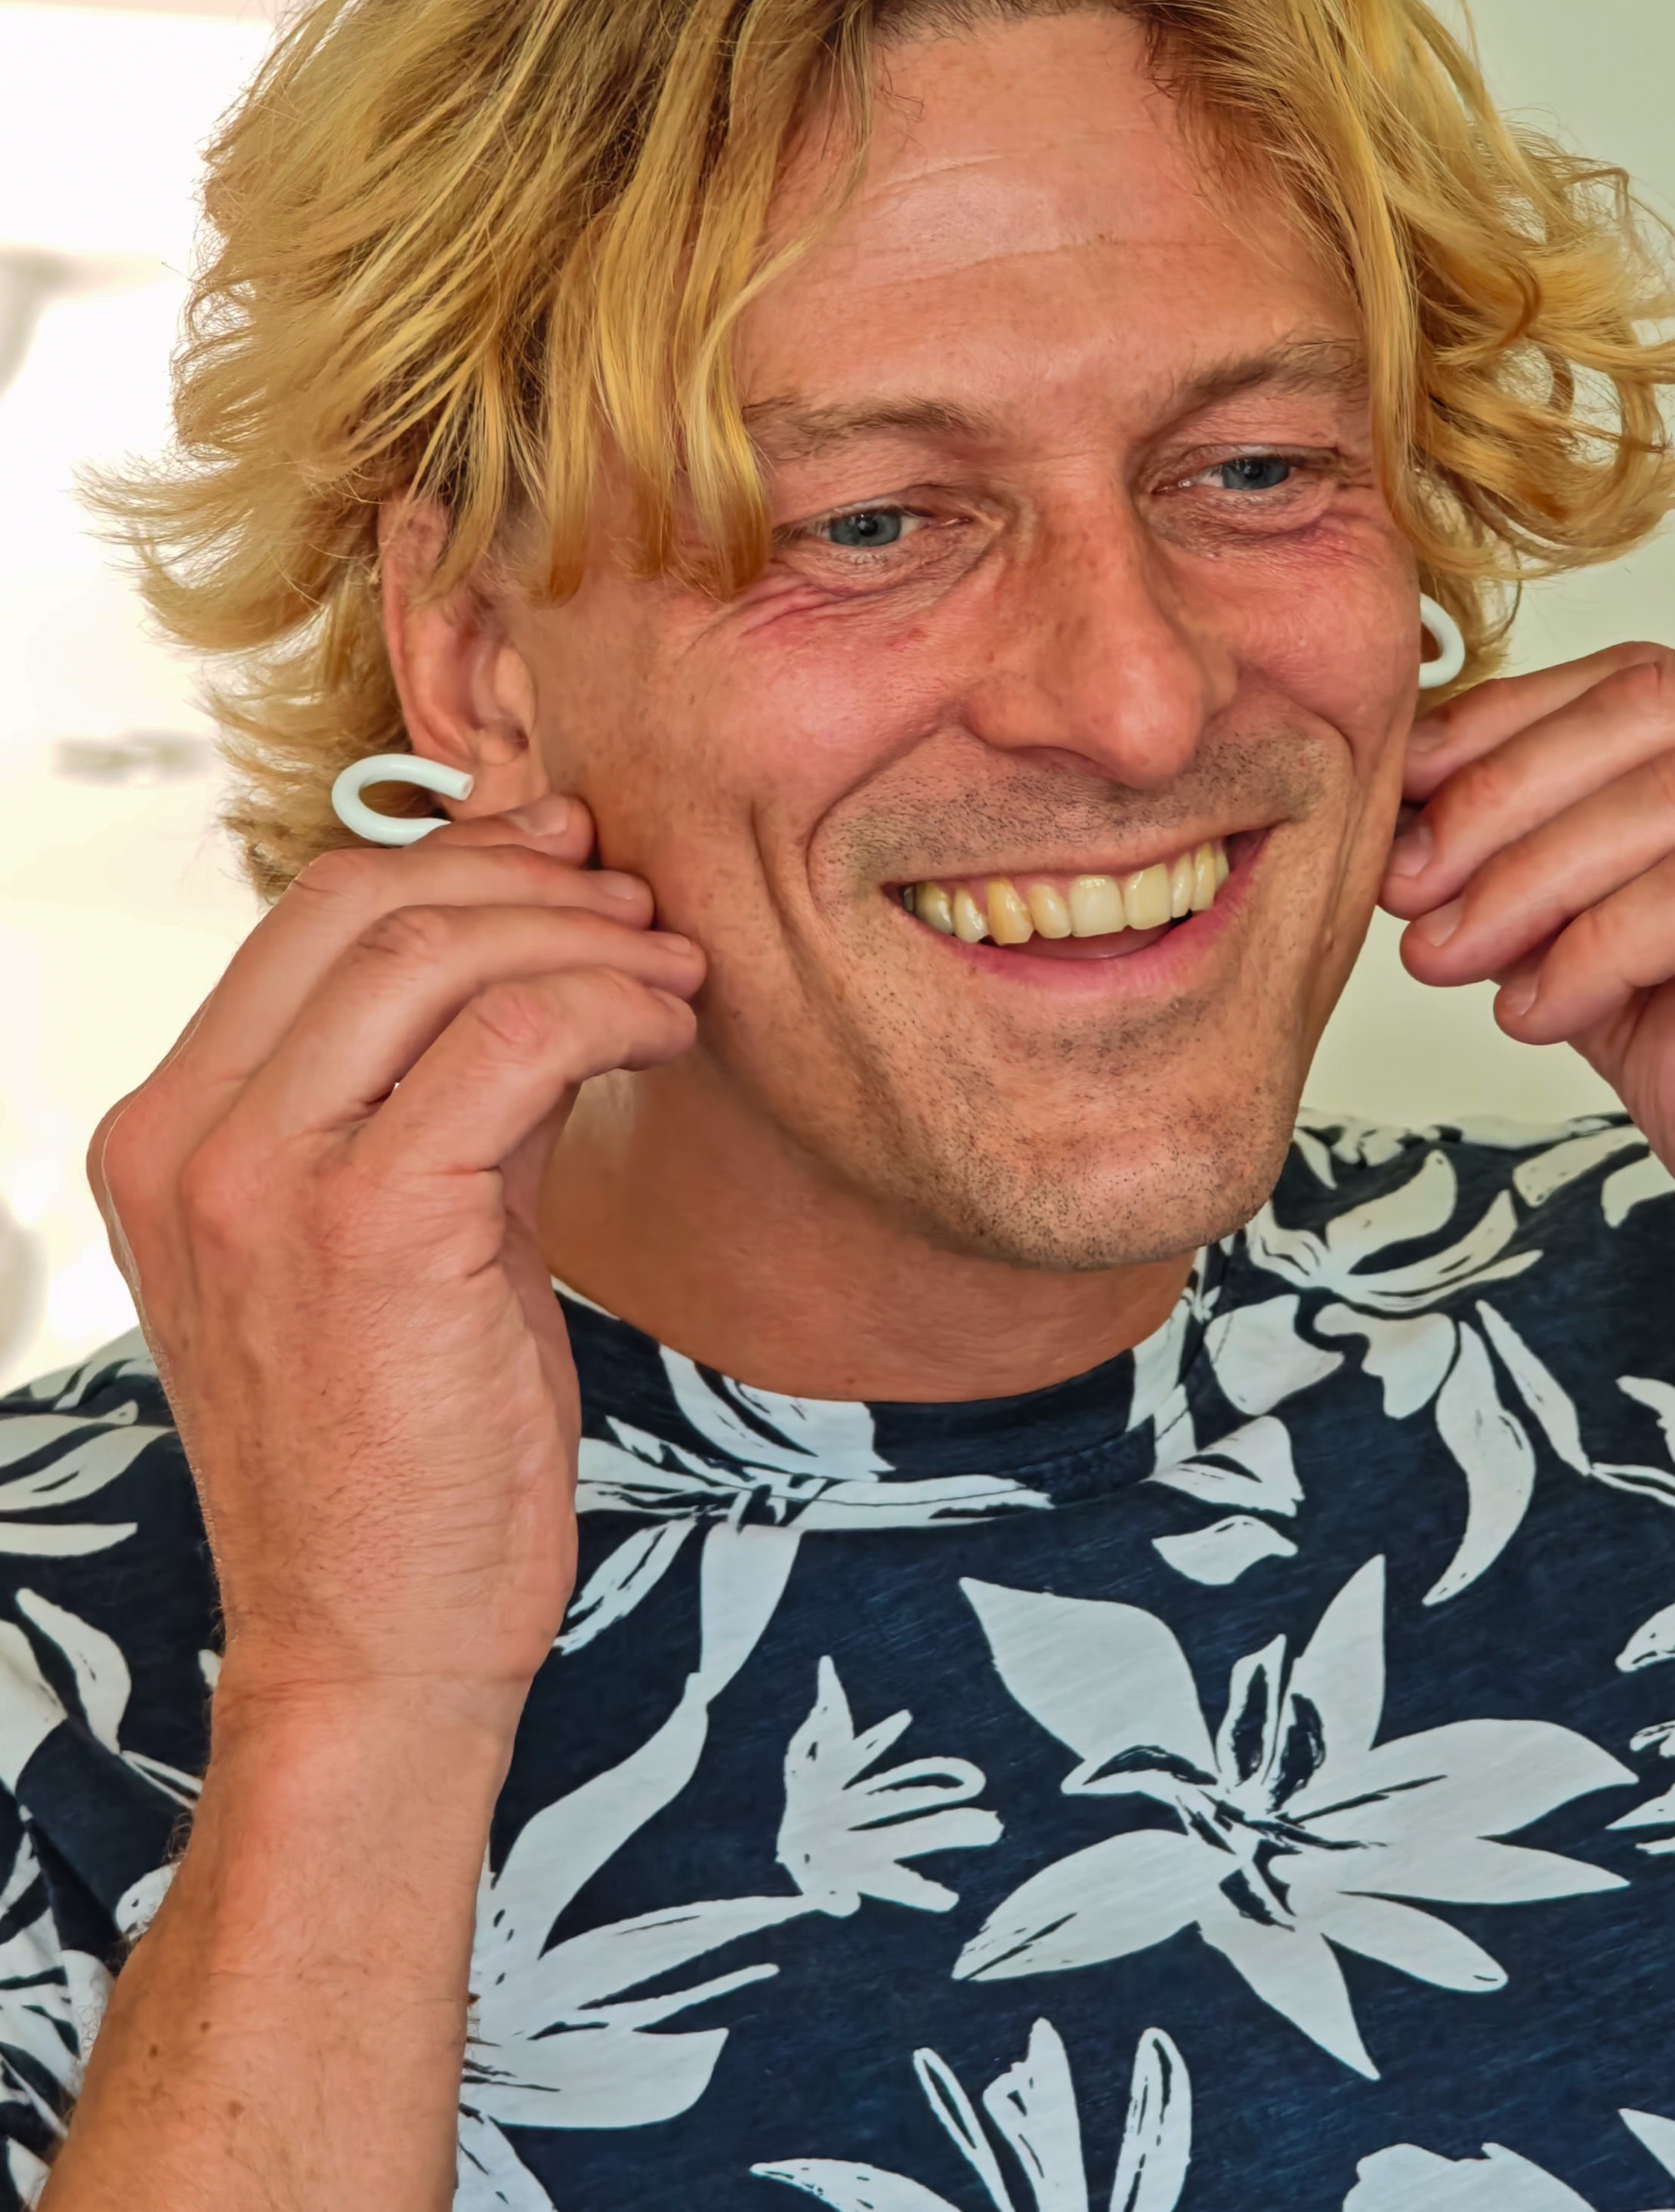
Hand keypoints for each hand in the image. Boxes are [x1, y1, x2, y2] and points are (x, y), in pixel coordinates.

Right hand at [89, 797, 704, 1740]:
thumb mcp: (397, 1234)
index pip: (314, 913)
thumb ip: (441, 1089)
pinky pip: (516, 1037)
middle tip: (644, 912)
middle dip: (534, 882)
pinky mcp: (369, 1225)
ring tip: (677, 975)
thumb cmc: (400, 1446)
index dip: (462, 860)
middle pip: (371, 902)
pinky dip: (615, 1007)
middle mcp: (185, 1141)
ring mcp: (260, 1179)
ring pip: (443, 949)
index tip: (575, 866)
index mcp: (169, 1132)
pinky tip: (669, 1034)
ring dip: (590, 937)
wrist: (374, 1643)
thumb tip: (549, 948)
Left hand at [1382, 645, 1674, 1405]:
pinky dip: (1599, 943)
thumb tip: (1432, 841)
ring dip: (1528, 875)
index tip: (1400, 811)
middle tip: (1404, 885)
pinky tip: (1538, 1012)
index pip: (1654, 686)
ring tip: (1448, 958)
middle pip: (1657, 711)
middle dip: (1497, 795)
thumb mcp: (1656, 1002)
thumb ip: (1575, 907)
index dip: (1506, 734)